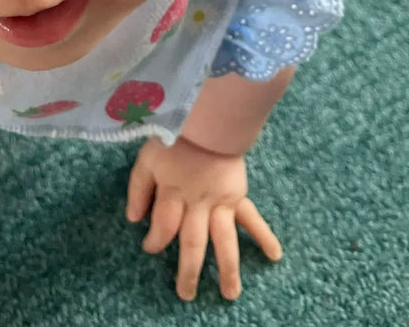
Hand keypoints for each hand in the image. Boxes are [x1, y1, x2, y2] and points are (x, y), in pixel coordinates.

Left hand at [126, 135, 281, 301]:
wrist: (207, 115)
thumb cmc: (173, 136)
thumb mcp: (147, 157)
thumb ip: (138, 188)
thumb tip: (134, 220)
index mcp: (172, 192)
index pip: (163, 226)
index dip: (155, 241)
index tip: (149, 248)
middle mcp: (197, 202)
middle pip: (192, 242)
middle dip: (188, 270)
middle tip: (186, 294)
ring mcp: (220, 201)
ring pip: (224, 240)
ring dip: (227, 268)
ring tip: (229, 294)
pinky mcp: (237, 194)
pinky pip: (252, 217)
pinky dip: (264, 236)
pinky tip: (274, 255)